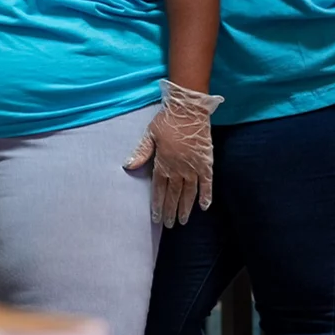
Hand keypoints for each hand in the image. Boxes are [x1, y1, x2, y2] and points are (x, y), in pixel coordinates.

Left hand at [124, 80, 222, 227]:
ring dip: (186, 208)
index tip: (157, 217)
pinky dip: (206, 195)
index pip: (159, 189)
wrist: (189, 110)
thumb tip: (127, 166)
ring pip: (189, 192)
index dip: (158, 204)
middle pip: (174, 194)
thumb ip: (141, 152)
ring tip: (183, 221)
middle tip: (170, 225)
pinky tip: (204, 207)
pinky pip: (207, 183)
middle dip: (171, 211)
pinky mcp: (206, 163)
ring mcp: (194, 167)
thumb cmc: (167, 121)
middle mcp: (179, 168)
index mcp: (163, 163)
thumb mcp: (150, 135)